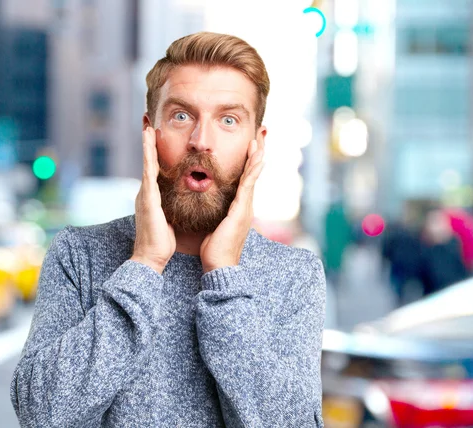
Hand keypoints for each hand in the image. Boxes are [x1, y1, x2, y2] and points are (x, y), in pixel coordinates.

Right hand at [131, 127, 175, 273]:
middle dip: (147, 142)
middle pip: (148, 162)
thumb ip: (171, 209)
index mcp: (152, 197)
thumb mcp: (169, 220)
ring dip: (146, 144)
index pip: (155, 170)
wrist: (151, 258)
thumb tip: (182, 203)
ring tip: (147, 126)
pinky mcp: (147, 198)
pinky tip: (149, 143)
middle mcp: (146, 192)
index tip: (155, 136)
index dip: (154, 153)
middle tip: (147, 122)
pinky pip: (148, 171)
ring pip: (146, 163)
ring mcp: (145, 194)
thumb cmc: (162, 243)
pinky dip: (148, 155)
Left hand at [200, 140, 264, 273]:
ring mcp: (245, 208)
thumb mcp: (215, 224)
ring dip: (257, 156)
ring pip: (253, 176)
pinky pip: (248, 186)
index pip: (245, 178)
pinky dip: (253, 171)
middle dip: (258, 153)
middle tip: (262, 134)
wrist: (219, 265)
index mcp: (239, 207)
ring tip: (260, 139)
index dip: (249, 161)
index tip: (251, 144)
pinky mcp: (241, 211)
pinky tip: (257, 159)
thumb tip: (210, 204)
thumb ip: (216, 212)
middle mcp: (245, 205)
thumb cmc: (215, 248)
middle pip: (253, 173)